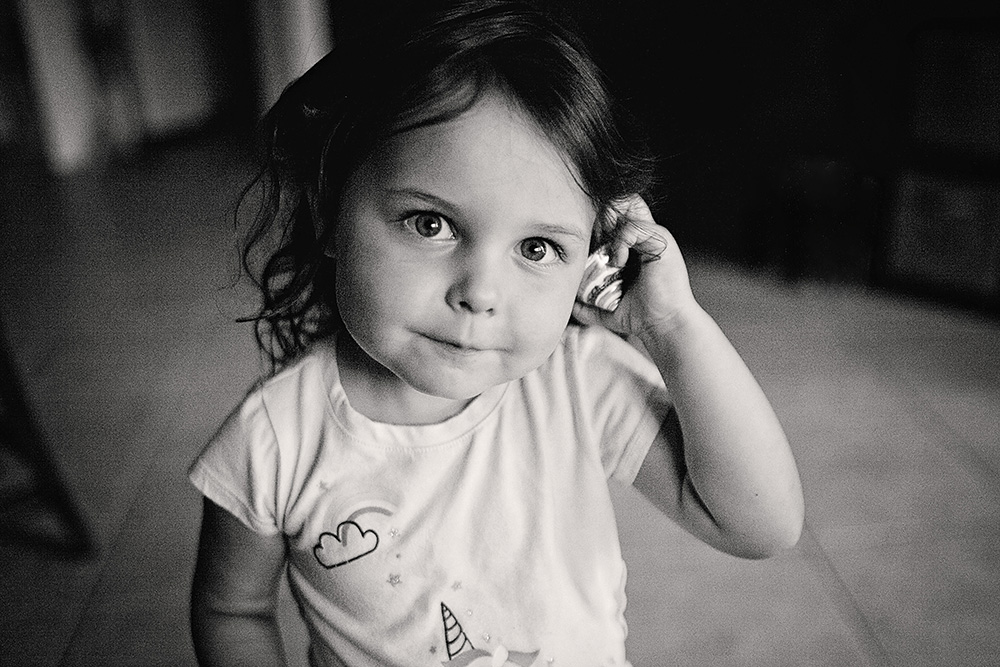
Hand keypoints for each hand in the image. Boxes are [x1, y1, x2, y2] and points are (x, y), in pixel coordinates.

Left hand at [573, 195, 698, 342]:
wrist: (663, 326)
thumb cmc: (641, 316)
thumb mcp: (607, 309)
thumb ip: (586, 306)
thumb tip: (566, 305)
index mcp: (635, 247)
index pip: (614, 217)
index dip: (596, 221)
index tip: (584, 240)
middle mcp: (646, 237)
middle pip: (622, 204)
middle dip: (602, 217)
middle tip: (592, 239)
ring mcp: (655, 236)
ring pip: (628, 210)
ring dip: (610, 227)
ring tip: (606, 252)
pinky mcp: (662, 241)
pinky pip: (634, 227)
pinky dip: (621, 241)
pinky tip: (618, 261)